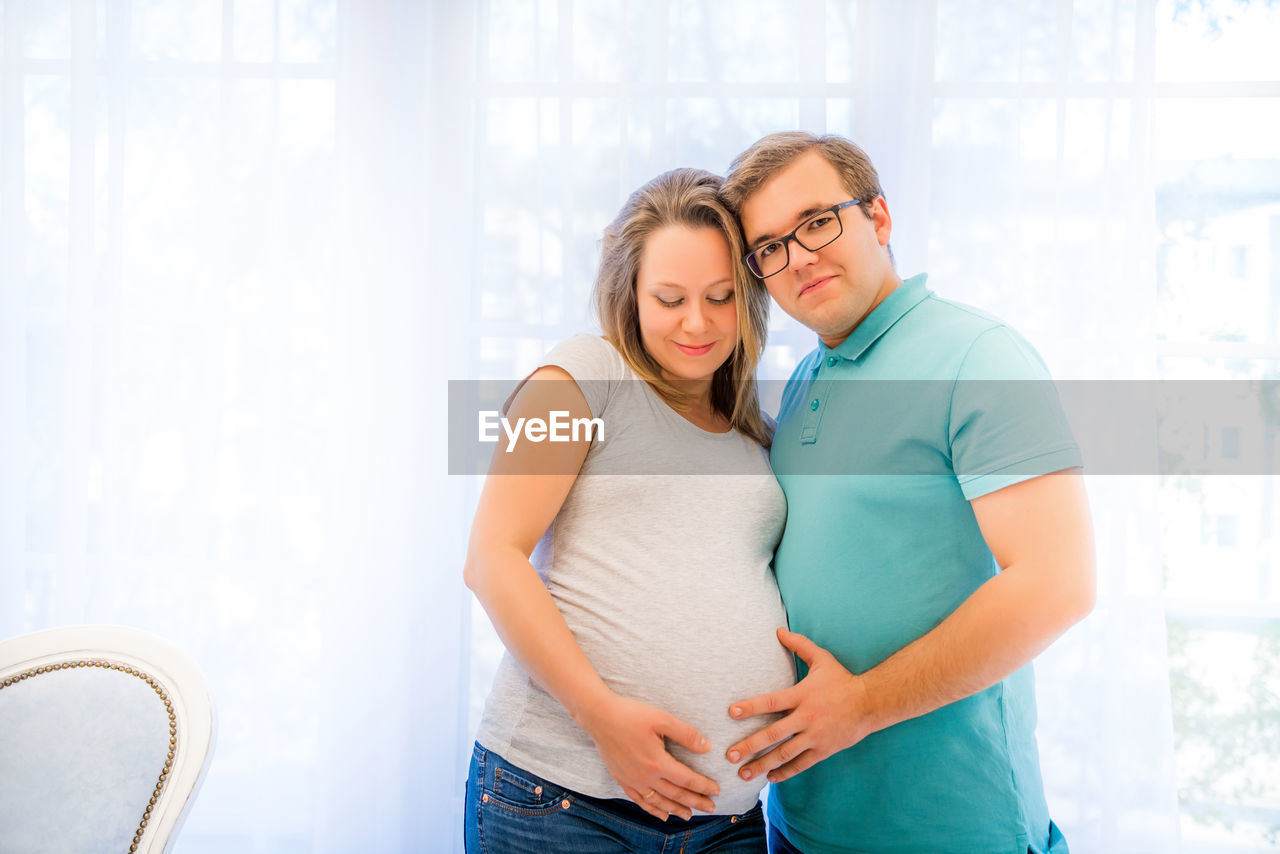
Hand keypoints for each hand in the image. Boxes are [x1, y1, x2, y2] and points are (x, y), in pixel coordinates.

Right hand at [579, 692, 720, 820]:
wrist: (599, 717)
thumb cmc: (631, 715)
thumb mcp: (662, 719)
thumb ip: (686, 734)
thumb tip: (707, 746)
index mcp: (658, 762)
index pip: (687, 780)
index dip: (703, 786)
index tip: (716, 791)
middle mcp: (646, 777)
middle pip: (676, 795)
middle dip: (696, 802)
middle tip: (711, 808)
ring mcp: (632, 781)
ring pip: (659, 802)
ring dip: (676, 810)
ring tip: (690, 815)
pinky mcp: (622, 780)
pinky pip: (640, 801)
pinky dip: (653, 810)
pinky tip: (662, 815)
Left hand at [724, 627, 875, 784]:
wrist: (871, 703)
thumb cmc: (842, 679)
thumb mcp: (822, 658)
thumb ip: (799, 645)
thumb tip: (778, 630)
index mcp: (802, 695)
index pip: (772, 702)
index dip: (751, 707)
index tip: (731, 713)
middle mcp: (806, 717)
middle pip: (774, 734)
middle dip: (750, 745)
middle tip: (729, 754)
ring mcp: (815, 736)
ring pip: (785, 754)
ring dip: (763, 765)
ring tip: (743, 774)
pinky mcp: (824, 749)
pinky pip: (802, 764)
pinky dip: (786, 772)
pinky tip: (770, 778)